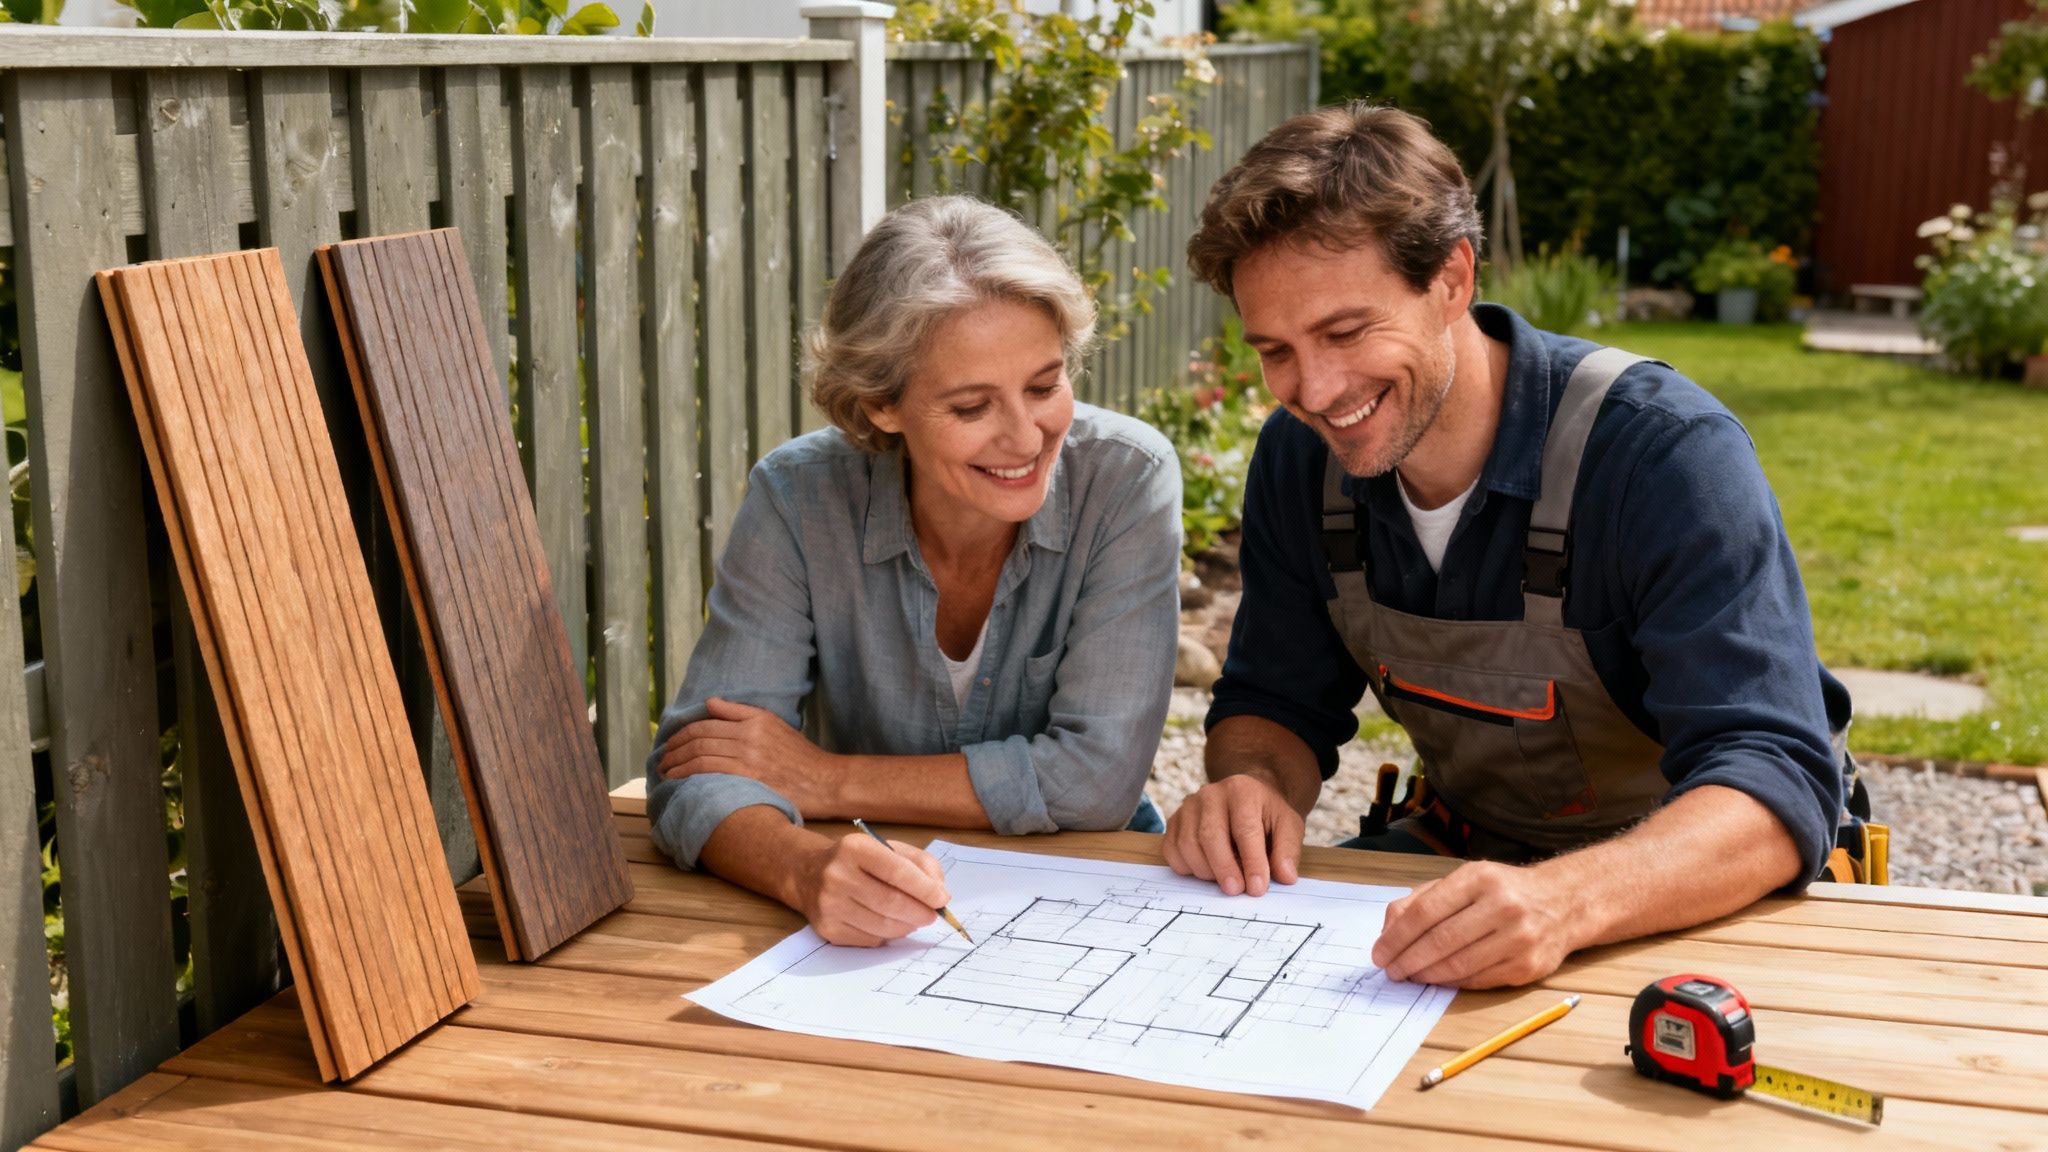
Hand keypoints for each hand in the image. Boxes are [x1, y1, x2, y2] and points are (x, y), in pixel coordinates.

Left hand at [657, 697, 839, 814]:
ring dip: (676, 763)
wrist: (825, 781)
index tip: (670, 743)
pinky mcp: (749, 778)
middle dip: (674, 749)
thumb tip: (710, 703)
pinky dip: (689, 775)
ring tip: (665, 772)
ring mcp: (748, 758)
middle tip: (661, 759)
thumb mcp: (773, 724)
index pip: (706, 723)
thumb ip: (740, 712)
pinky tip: (678, 780)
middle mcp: (748, 736)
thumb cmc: (800, 756)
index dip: (682, 733)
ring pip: (700, 755)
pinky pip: (710, 772)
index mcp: (753, 721)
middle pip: (699, 739)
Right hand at [789, 833, 950, 946]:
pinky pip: (870, 939)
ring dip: (907, 926)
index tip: (942, 899)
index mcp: (855, 848)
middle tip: (932, 915)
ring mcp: (829, 905)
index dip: (925, 889)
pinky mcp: (827, 929)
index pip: (897, 872)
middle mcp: (837, 875)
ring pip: (882, 925)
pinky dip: (889, 935)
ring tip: (915, 919)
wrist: (809, 873)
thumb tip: (939, 893)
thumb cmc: (858, 861)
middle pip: (890, 903)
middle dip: (920, 912)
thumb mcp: (888, 848)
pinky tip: (892, 924)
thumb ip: (921, 864)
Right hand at [1161, 773, 1303, 896]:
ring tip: (1225, 880)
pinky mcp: (1174, 820)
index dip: (1251, 862)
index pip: (1245, 830)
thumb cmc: (1266, 814)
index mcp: (1242, 791)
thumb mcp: (1288, 825)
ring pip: (1187, 844)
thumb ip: (1287, 850)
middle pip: (1210, 836)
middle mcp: (1210, 794)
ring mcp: (1188, 806)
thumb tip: (1285, 876)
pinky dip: (1186, 867)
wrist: (1246, 797)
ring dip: (1206, 871)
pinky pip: (1172, 849)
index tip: (1258, 888)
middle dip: (1224, 868)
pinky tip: (1206, 871)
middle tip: (1236, 891)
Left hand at [1371, 861, 1579, 987]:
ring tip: (1410, 975)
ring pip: (1458, 965)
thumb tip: (1388, 931)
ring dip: (1426, 975)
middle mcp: (1502, 906)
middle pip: (1440, 941)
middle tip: (1391, 970)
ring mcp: (1519, 938)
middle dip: (1407, 960)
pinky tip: (1438, 979)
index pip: (1426, 911)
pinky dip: (1452, 982)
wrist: (1563, 903)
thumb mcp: (1465, 881)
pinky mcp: (1528, 966)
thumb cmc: (1503, 891)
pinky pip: (1479, 980)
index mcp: (1480, 878)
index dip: (1396, 937)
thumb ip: (1423, 900)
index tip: (1379, 952)